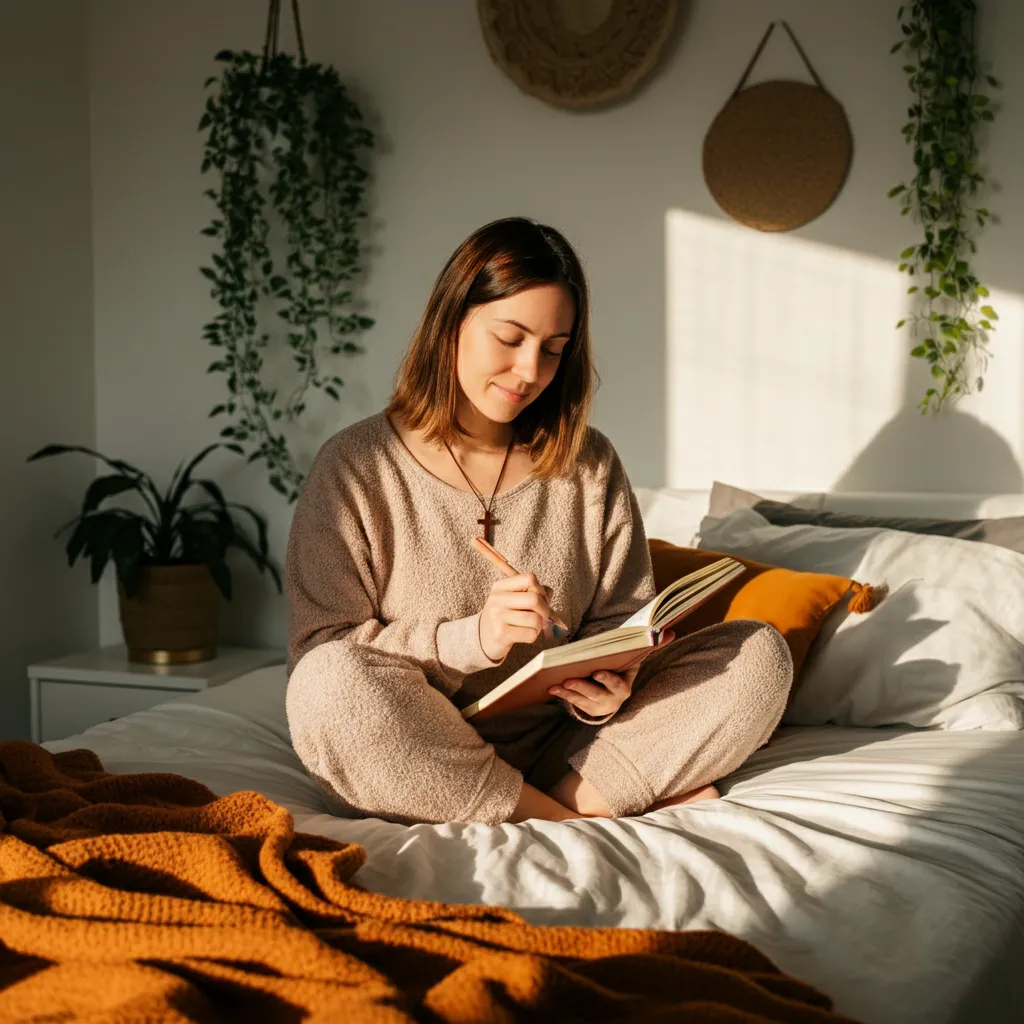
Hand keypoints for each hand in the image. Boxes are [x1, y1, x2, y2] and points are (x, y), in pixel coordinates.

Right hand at [479, 572, 556, 662]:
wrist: (483, 639)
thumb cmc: (505, 616)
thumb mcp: (513, 599)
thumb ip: (533, 592)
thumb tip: (549, 592)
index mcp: (500, 587)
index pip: (530, 578)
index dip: (541, 590)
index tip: (539, 600)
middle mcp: (497, 599)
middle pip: (534, 599)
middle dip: (545, 610)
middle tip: (541, 616)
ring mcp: (498, 617)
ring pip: (535, 619)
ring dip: (538, 626)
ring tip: (530, 626)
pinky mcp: (501, 634)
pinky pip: (530, 634)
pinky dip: (532, 636)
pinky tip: (524, 635)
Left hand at [548, 630, 675, 718]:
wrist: (617, 694)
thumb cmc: (623, 669)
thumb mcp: (635, 659)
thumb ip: (651, 646)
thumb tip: (671, 632)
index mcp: (624, 686)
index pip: (617, 684)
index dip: (607, 680)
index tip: (597, 672)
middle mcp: (613, 700)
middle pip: (596, 694)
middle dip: (583, 687)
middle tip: (569, 680)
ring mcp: (599, 706)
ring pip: (582, 700)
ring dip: (568, 692)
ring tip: (557, 683)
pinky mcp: (587, 708)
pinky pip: (573, 703)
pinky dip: (562, 695)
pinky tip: (552, 687)